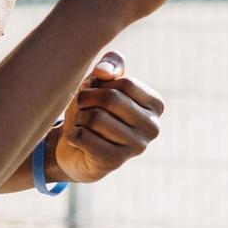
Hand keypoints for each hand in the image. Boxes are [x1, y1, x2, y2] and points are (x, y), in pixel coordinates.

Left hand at [50, 50, 164, 184]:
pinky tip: (78, 140)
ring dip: (79, 118)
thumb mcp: (100, 81)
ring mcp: (136, 147)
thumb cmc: (93, 109)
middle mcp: (152, 127)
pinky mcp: (115, 162)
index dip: (100, 83)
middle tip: (82, 107)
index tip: (93, 91)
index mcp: (155, 105)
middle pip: (111, 98)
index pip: (126, 83)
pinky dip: (72, 134)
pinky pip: (83, 137)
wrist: (76, 148)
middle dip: (87, 99)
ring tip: (82, 124)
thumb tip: (104, 72)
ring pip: (95, 118)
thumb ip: (109, 65)